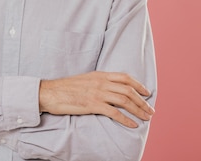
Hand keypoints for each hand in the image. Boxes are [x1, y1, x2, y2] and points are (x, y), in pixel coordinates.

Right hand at [39, 71, 154, 127]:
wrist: (50, 92)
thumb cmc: (65, 88)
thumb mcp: (84, 80)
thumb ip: (98, 83)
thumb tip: (109, 89)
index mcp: (99, 75)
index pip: (124, 77)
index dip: (138, 85)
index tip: (147, 92)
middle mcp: (100, 82)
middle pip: (128, 90)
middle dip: (142, 101)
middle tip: (150, 110)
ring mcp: (97, 93)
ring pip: (124, 101)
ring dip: (138, 110)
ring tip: (146, 117)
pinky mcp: (92, 105)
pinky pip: (114, 112)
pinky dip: (126, 119)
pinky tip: (133, 124)